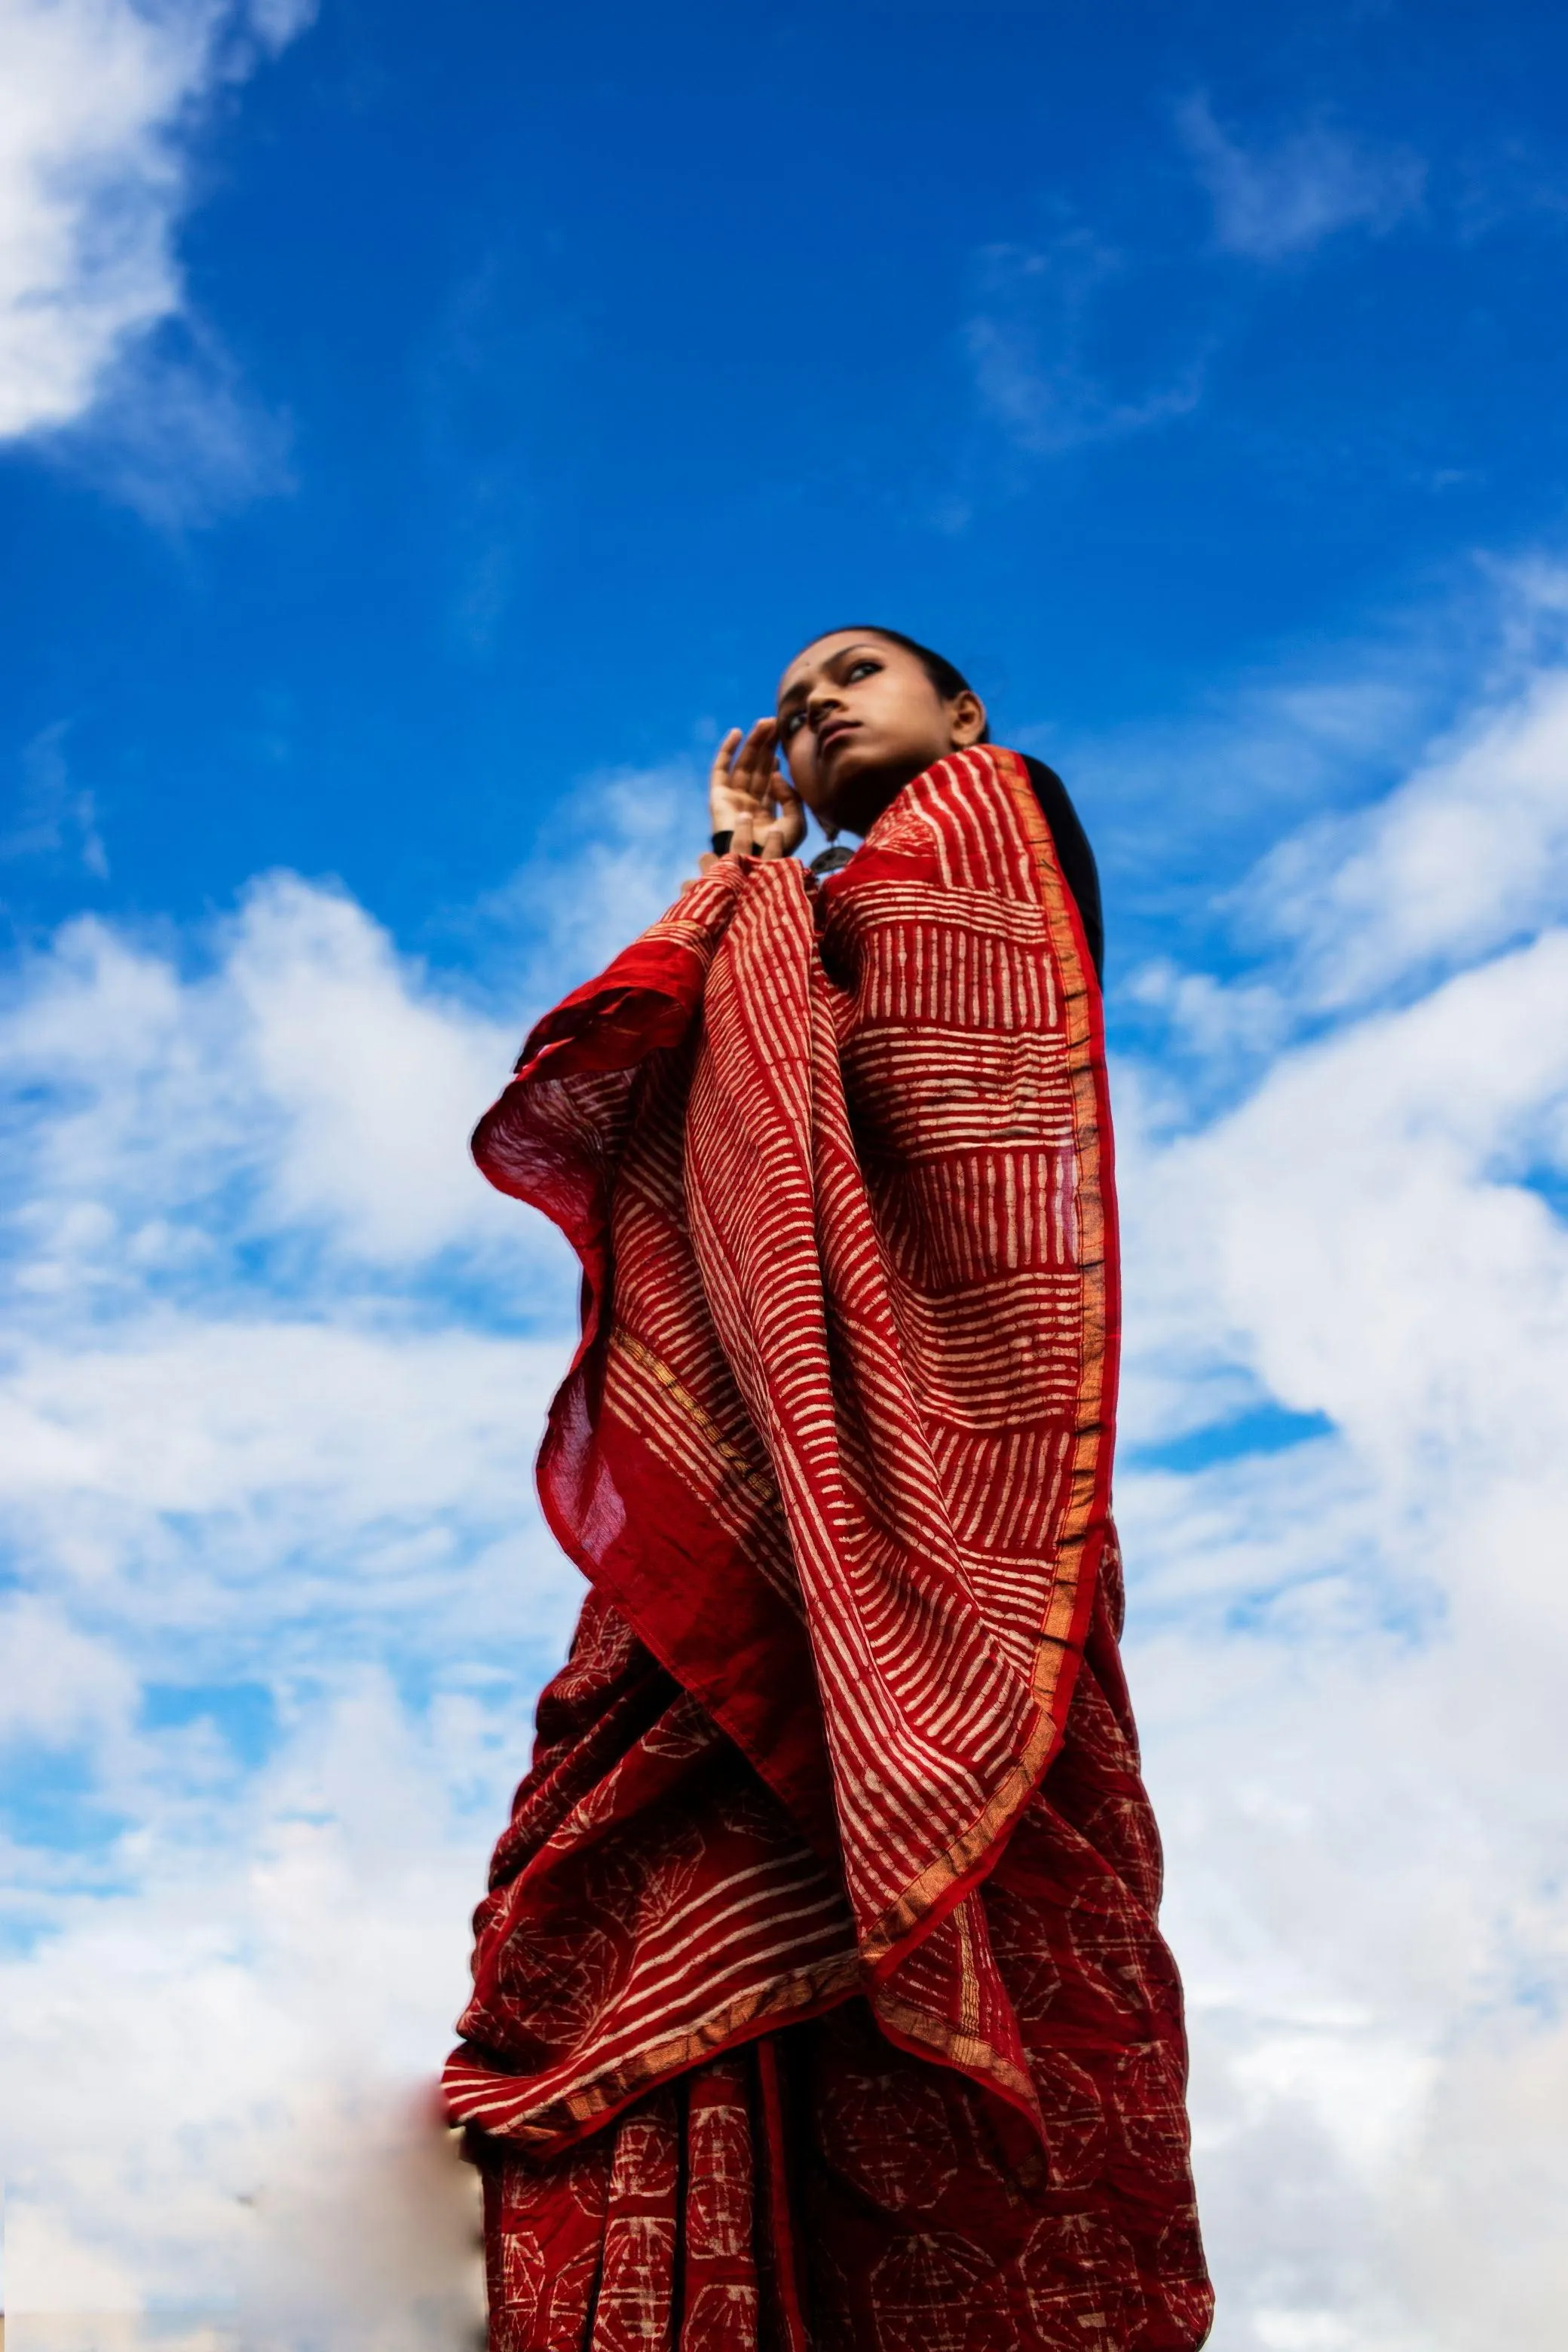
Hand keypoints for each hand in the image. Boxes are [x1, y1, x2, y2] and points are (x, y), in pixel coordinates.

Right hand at [708, 719, 805, 859]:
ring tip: (764, 723)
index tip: (783, 743)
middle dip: (766, 746)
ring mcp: (732, 800)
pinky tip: (737, 733)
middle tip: (776, 723)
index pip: (770, 781)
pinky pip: (720, 769)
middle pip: (757, 769)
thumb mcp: (796, 823)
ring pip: (743, 765)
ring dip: (753, 743)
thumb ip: (791, 798)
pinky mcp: (718, 797)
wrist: (755, 860)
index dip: (775, 760)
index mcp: (766, 813)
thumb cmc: (778, 849)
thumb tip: (775, 775)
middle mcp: (748, 804)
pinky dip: (726, 751)